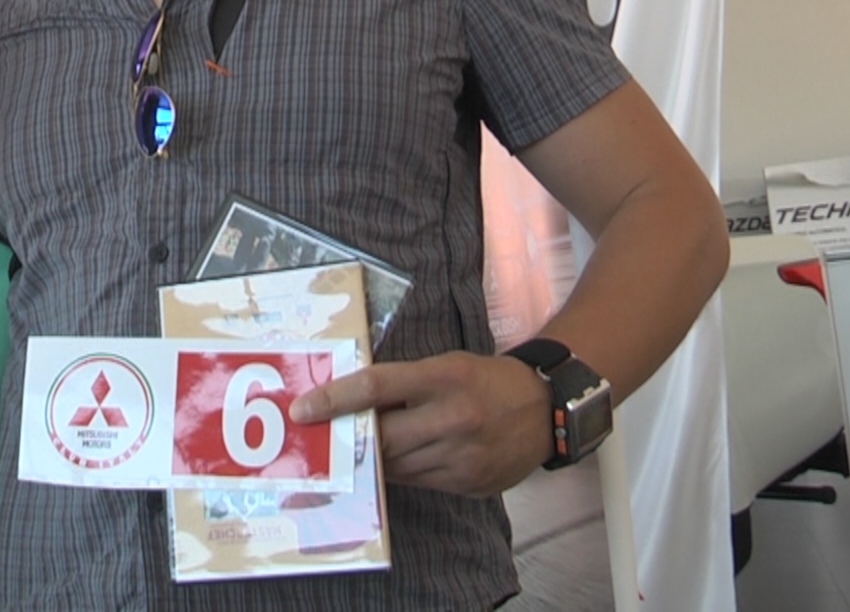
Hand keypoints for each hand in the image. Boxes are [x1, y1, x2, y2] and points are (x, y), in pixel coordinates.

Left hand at [289, 351, 551, 497]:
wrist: (545, 409)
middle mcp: (454, 417)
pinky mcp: (471, 483)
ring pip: (397, 466)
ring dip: (375, 459)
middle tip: (325, 438)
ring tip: (360, 450)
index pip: (376, 386)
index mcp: (444, 377)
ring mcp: (464, 456)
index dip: (334, 398)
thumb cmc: (485, 380)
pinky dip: (403, 472)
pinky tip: (402, 460)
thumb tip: (351, 403)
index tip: (304, 409)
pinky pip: (420, 481)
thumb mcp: (446, 365)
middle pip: (382, 436)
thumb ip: (403, 383)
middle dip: (352, 439)